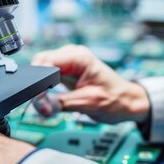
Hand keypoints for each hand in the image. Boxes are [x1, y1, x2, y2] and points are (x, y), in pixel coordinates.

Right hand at [32, 45, 149, 123]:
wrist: (127, 103)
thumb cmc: (116, 99)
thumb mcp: (86, 104)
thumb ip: (59, 104)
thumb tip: (39, 107)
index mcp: (79, 56)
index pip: (46, 60)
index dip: (37, 79)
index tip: (37, 98)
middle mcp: (73, 55)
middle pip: (41, 63)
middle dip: (36, 84)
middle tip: (40, 103)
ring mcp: (69, 63)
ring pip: (42, 70)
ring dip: (40, 87)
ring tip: (46, 102)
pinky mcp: (67, 72)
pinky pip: (48, 76)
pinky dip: (45, 88)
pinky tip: (50, 98)